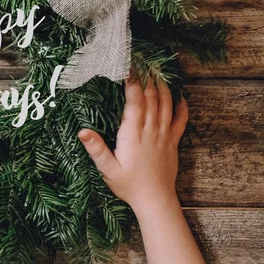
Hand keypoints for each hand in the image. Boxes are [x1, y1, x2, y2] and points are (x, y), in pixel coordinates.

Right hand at [77, 76, 187, 215]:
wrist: (155, 201)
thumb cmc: (128, 185)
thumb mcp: (107, 169)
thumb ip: (96, 148)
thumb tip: (82, 131)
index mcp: (133, 134)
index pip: (135, 101)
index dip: (132, 83)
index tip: (128, 68)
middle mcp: (150, 130)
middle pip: (152, 97)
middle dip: (147, 78)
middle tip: (143, 62)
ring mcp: (164, 135)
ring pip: (166, 104)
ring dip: (163, 86)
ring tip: (157, 71)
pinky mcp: (173, 142)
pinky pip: (181, 120)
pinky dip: (181, 105)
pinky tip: (180, 95)